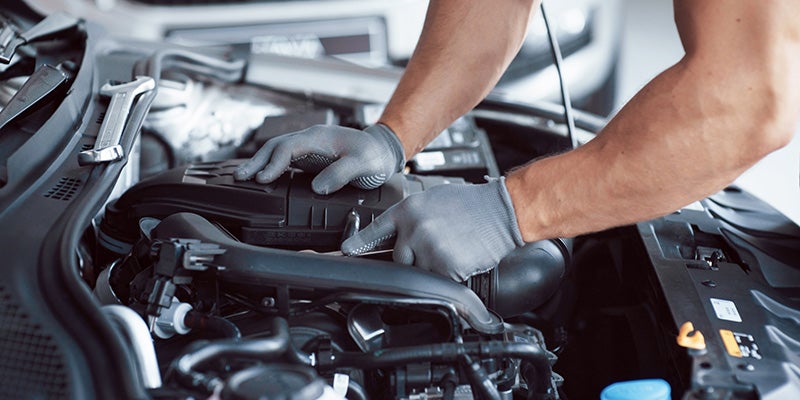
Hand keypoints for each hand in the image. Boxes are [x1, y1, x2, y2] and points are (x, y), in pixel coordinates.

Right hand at [234, 124, 405, 193]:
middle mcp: (311, 139)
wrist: (384, 151)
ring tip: (243, 177)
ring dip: (260, 163)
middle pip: (276, 147)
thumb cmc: (375, 156)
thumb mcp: (363, 164)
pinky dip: (271, 166)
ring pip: (278, 152)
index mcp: (319, 137)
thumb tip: (318, 187)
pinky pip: (285, 159)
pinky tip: (263, 177)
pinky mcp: (311, 157)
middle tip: (240, 177)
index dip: (274, 163)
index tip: (263, 179)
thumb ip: (341, 173)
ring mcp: (309, 148)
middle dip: (257, 161)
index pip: (288, 148)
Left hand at [341, 177, 524, 280]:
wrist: (502, 210)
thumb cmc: (472, 204)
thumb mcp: (433, 200)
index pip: (374, 231)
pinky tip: (461, 256)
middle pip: (399, 259)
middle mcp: (414, 229)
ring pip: (420, 272)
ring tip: (453, 248)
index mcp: (408, 210)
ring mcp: (428, 249)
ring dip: (433, 266)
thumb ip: (411, 217)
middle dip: (414, 258)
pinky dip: (450, 274)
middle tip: (438, 245)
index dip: (357, 243)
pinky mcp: (445, 267)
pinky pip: (440, 280)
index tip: (345, 252)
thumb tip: (396, 234)